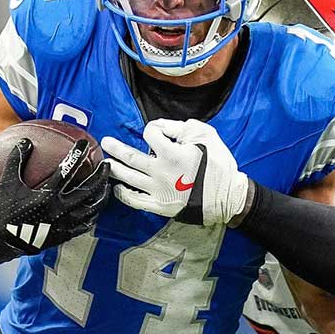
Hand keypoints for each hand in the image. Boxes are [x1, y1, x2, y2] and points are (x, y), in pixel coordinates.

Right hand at [0, 138, 110, 263]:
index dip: (77, 154)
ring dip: (102, 194)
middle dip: (101, 175)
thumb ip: (16, 160)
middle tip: (107, 164)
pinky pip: (85, 224)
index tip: (84, 143)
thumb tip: (25, 140)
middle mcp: (59, 209)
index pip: (67, 170)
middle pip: (88, 189)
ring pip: (92, 208)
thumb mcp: (6, 183)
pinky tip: (95, 208)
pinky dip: (93, 214)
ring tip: (107, 185)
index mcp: (46, 195)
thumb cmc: (2, 211)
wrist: (0, 242)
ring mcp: (64, 224)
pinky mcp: (64, 235)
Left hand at [101, 119, 249, 225]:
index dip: (152, 129)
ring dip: (115, 169)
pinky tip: (118, 188)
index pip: (150, 134)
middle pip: (130, 157)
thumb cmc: (219, 164)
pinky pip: (135, 201)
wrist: (229, 197)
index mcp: (171, 152)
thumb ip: (180, 127)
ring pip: (129, 178)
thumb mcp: (206, 135)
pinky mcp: (159, 206)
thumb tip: (161, 127)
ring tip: (106, 162)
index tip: (158, 132)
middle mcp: (160, 171)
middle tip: (105, 142)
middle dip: (115, 148)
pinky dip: (124, 194)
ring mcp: (157, 191)